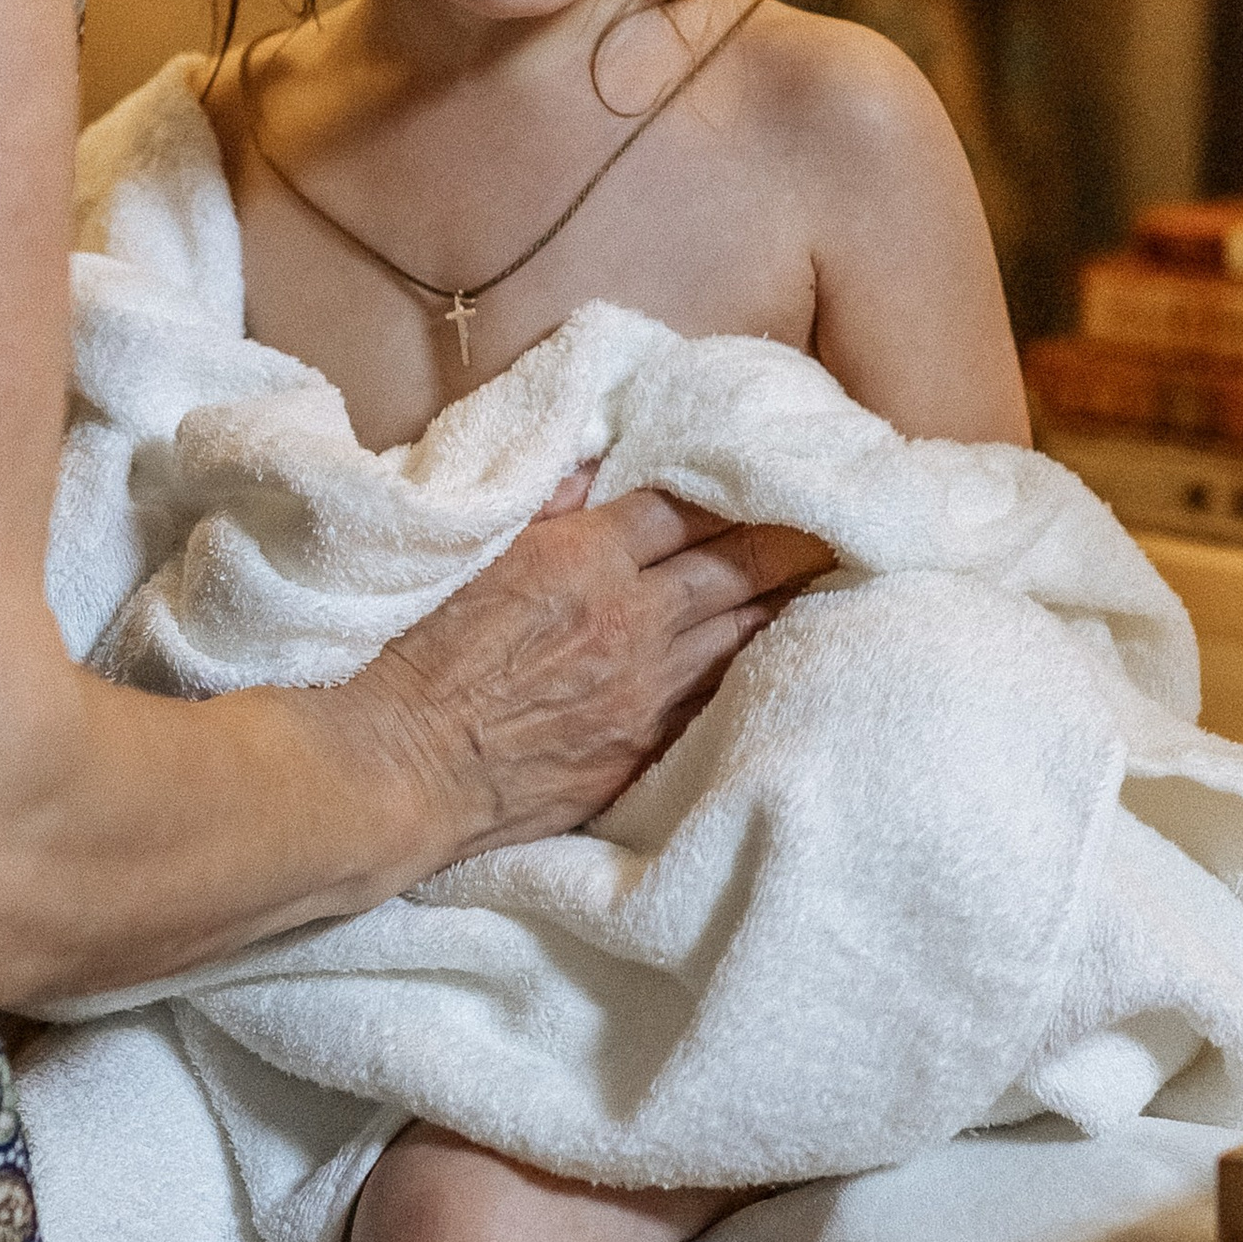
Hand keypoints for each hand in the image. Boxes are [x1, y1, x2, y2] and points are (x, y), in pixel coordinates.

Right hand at [359, 471, 835, 856]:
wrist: (401, 770)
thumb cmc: (415, 657)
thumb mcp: (473, 556)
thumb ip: (544, 509)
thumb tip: (600, 471)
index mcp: (582, 558)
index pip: (682, 507)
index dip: (732, 486)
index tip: (772, 472)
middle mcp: (630, 620)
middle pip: (735, 565)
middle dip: (793, 537)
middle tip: (840, 517)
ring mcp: (644, 691)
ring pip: (741, 633)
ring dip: (786, 601)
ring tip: (830, 575)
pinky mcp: (642, 751)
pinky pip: (715, 701)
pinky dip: (751, 670)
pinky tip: (780, 656)